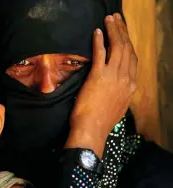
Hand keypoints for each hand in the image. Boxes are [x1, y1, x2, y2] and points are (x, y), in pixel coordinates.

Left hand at [66, 13, 136, 157]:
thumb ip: (120, 93)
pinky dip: (99, 41)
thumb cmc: (102, 121)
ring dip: (113, 31)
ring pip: (117, 47)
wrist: (92, 129)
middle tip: (116, 20)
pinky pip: (100, 53)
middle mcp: (126, 78)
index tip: (124, 34)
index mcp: (131, 85)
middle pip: (127, 49)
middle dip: (122, 31)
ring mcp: (113, 76)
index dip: (128, 44)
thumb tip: (117, 86)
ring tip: (109, 20)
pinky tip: (97, 32)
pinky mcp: (98, 75)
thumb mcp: (118, 106)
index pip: (132, 59)